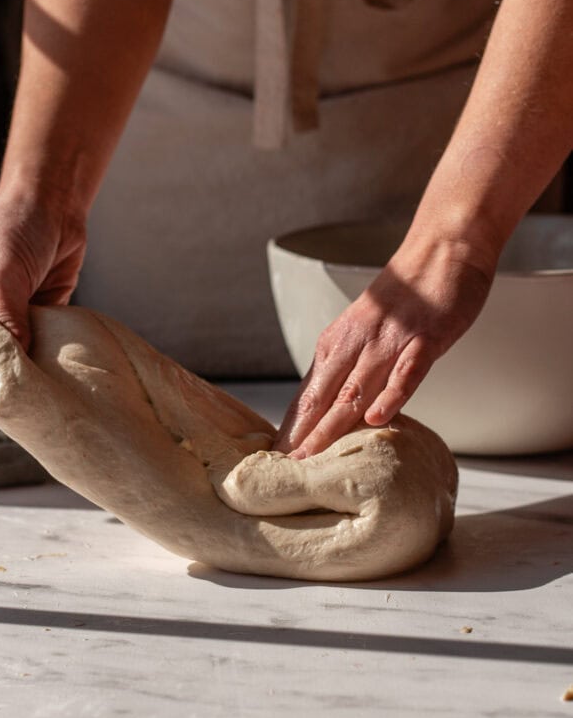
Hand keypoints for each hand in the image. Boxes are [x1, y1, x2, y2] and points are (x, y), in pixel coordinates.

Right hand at [0, 185, 86, 374]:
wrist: (52, 204)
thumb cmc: (15, 224)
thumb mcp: (4, 274)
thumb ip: (7, 319)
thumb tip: (16, 361)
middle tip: (20, 370)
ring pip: (0, 359)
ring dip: (20, 362)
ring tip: (39, 362)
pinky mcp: (24, 321)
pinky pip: (29, 350)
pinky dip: (41, 354)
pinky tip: (54, 352)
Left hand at [273, 233, 495, 458]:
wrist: (441, 249)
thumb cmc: (407, 296)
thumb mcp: (366, 331)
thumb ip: (351, 367)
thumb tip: (332, 408)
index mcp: (338, 341)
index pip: (309, 393)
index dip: (293, 427)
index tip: (276, 459)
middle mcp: (357, 341)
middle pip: (323, 395)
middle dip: (302, 433)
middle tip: (285, 468)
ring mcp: (390, 340)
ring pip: (356, 387)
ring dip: (333, 424)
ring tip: (314, 456)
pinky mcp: (425, 338)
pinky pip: (406, 370)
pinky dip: (392, 394)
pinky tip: (378, 417)